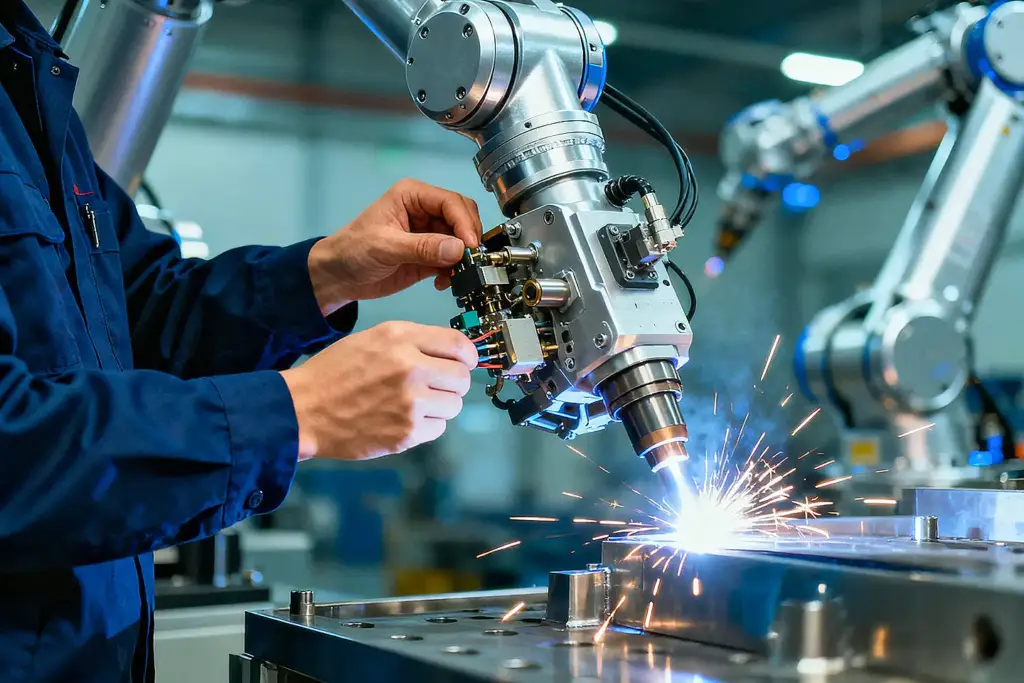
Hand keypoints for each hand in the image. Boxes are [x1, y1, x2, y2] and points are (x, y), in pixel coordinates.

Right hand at [280, 321, 476, 460]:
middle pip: (462, 378)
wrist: (303, 410)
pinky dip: (426, 426)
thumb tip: (453, 353)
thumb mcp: (373, 339)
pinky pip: (438, 428)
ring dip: (440, 406)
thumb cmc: (335, 373)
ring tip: (413, 404)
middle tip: (436, 387)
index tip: (466, 363)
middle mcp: (409, 367)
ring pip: (454, 405)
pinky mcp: (407, 433)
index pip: (458, 344)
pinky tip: (403, 419)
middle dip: (453, 383)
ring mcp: (410, 403)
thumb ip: (413, 342)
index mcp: (400, 338)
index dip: (468, 356)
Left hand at [309, 179, 482, 314]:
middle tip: (469, 261)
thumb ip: (422, 247)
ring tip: (457, 275)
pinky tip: (444, 283)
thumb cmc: (353, 251)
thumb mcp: (385, 246)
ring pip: (462, 241)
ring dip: (464, 258)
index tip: (470, 246)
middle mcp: (426, 210)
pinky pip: (454, 260)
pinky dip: (455, 272)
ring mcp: (430, 233)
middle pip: (463, 218)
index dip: (464, 223)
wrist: (339, 277)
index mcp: (413, 196)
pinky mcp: (431, 255)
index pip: (451, 202)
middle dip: (469, 239)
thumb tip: (458, 249)